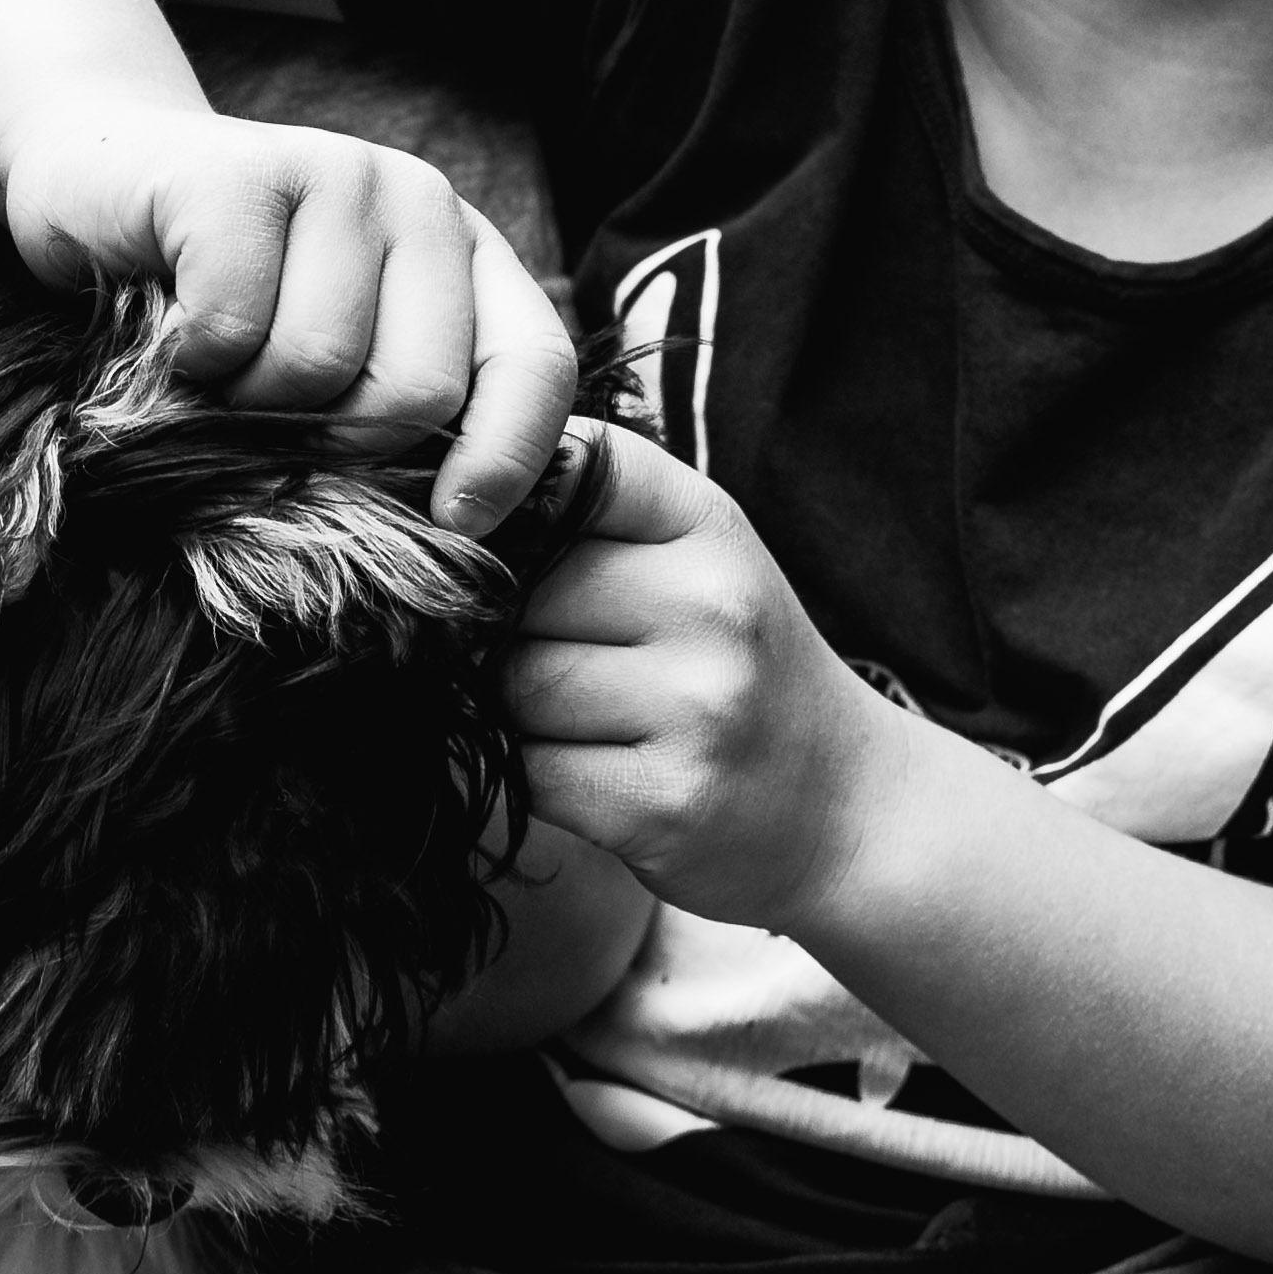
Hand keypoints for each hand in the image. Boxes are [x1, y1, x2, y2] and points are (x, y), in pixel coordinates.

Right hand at [0, 99, 574, 531]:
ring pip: (318, 365)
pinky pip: (233, 327)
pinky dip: (189, 357)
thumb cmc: (223, 297)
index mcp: (465, 253)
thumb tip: (444, 527)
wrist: (97, 180)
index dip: (507, 457)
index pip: (535, 364)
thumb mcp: (333, 355)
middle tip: (272, 405)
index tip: (454, 519)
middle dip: (333, 435)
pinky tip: (173, 321)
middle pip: (419, 389)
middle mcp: (417, 199)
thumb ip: (396, 412)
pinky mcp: (238, 172)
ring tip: (218, 356)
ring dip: (245, 398)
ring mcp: (332, 171)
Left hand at [503, 425, 905, 931]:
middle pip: (519, 594)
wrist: (844, 804)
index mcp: (707, 523)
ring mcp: (697, 706)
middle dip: (510, 633)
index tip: (490, 540)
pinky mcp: (665, 801)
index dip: (507, 504)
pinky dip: (539, 778)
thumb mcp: (695, 558)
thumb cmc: (736, 665)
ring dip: (520, 713)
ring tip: (588, 721)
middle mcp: (711, 603)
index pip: (568, 469)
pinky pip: (532, 772)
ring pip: (516, 686)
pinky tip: (598, 774)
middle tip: (567, 660)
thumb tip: (428, 512)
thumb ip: (588, 514)